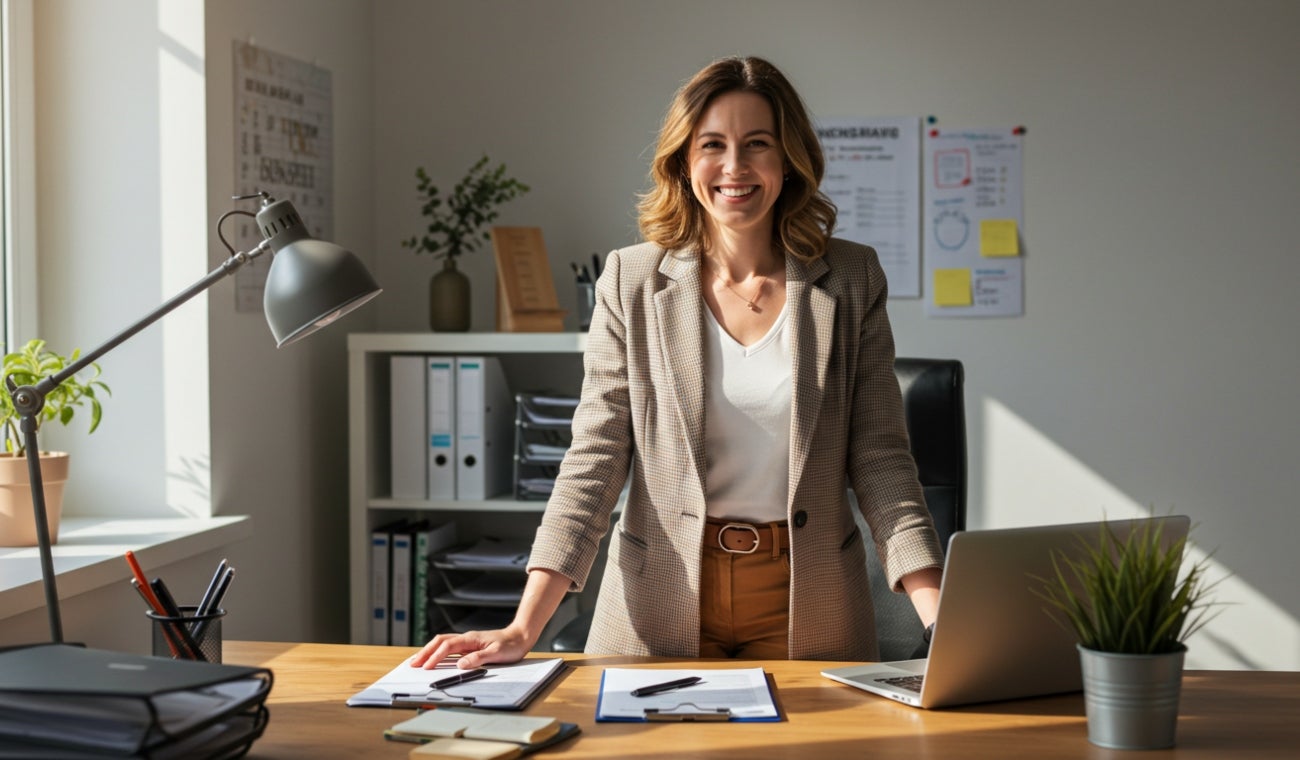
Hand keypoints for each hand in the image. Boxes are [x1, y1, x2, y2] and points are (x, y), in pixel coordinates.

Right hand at [411, 624, 532, 669]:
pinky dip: (438, 652)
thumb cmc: (511, 645)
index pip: (447, 647)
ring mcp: (467, 642)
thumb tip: (461, 665)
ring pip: (442, 643)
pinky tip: (434, 658)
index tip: (427, 667)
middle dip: (425, 652)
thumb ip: (479, 658)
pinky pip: (449, 647)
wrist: (520, 636)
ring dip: (429, 651)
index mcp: (471, 639)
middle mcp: (466, 638)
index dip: (436, 657)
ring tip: (417, 661)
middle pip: (439, 642)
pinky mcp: (469, 646)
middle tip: (412, 663)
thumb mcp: (497, 654)